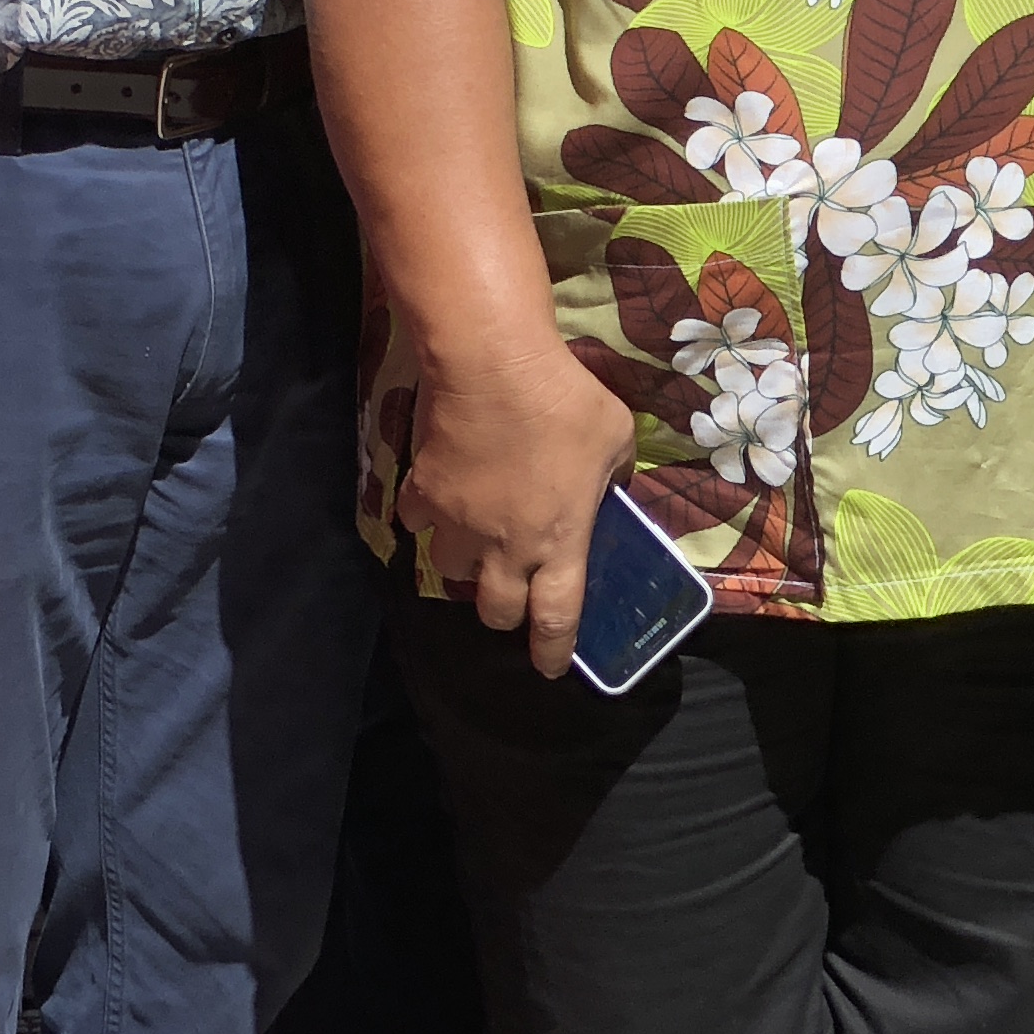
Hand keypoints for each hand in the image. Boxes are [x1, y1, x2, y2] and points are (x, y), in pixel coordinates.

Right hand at [395, 344, 640, 679]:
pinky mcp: (423, 491)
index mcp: (559, 542)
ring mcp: (457, 522)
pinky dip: (426, 518)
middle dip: (503, 612)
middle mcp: (505, 546)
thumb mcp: (616, 439)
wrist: (492, 366)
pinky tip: (438, 499)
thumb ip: (614, 476)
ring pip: (448, 570)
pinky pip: (417, 522)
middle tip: (511, 592)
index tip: (549, 667)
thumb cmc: (564, 402)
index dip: (552, 651)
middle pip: (495, 611)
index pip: (555, 620)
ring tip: (471, 540)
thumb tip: (609, 485)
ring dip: (462, 563)